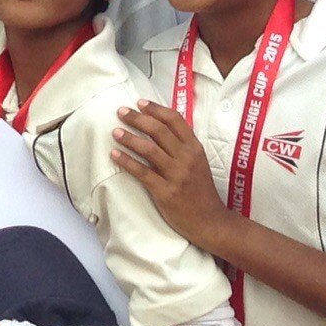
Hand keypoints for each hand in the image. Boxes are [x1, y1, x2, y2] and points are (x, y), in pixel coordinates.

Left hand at [112, 101, 232, 252]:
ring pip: (149, 149)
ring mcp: (176, 175)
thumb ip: (182, 145)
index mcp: (195, 149)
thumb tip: (158, 125)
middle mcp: (186, 159)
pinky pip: (142, 172)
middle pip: (159, 130)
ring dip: (129, 138)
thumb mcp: (198, 163)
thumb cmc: (200, 191)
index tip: (139, 102)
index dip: (156, 109)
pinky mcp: (165, 191)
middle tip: (121, 111)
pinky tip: (114, 154)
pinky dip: (126, 161)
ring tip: (115, 131)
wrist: (211, 222)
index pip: (175, 120)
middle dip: (138, 118)